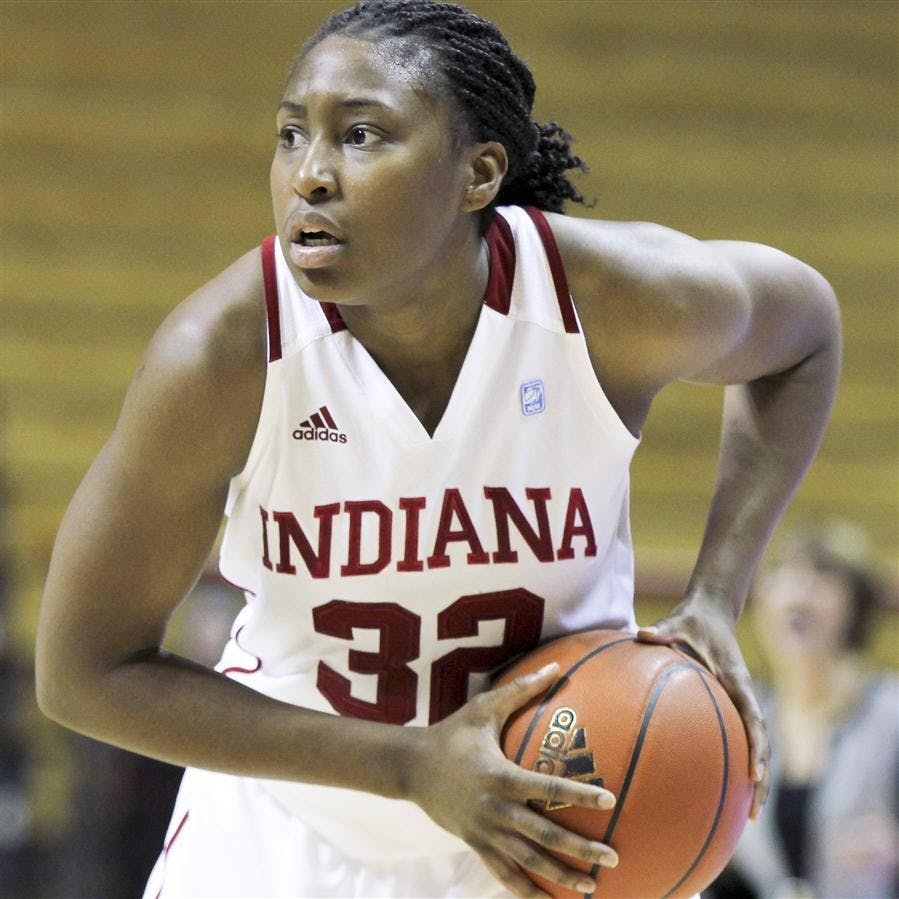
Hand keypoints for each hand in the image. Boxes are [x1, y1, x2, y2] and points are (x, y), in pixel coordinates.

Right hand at [408, 662, 618, 897]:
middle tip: (612, 858)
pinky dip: (526, 891)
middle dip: (580, 849)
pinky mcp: (476, 844)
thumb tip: (556, 666)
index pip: (547, 790)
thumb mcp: (485, 708)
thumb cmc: (453, 732)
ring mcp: (485, 832)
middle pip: (543, 837)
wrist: (411, 766)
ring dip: (561, 877)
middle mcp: (495, 809)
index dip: (579, 796)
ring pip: (528, 862)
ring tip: (592, 887)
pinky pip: (504, 874)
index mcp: (501, 776)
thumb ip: (521, 689)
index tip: (610, 801)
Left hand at [636, 597, 769, 820]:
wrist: (711, 612)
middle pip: (760, 744)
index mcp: (736, 679)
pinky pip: (734, 737)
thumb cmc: (693, 619)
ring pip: (752, 746)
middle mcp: (742, 694)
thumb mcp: (678, 621)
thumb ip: (662, 630)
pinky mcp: (730, 704)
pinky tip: (717, 786)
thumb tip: (642, 633)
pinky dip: (733, 761)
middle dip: (760, 779)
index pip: (752, 718)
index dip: (756, 747)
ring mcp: (739, 702)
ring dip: (753, 780)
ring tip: (746, 816)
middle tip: (753, 814)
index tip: (754, 773)